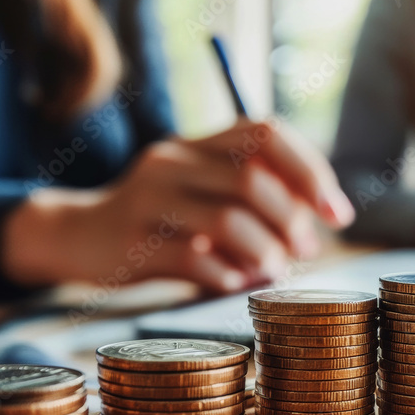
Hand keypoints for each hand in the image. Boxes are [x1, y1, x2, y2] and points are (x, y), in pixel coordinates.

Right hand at [0, 120, 354, 291]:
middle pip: (252, 179)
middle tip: (306, 251)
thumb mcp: (203, 192)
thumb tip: (318, 218)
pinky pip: (195, 260)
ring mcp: (149, 200)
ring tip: (274, 270)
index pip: (266, 132)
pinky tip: (235, 281)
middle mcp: (173, 161)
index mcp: (198, 143)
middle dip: (292, 220)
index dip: (311, 170)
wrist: (77, 234)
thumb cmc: (160, 218)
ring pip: (227, 220)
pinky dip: (228, 276)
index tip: (337, 214)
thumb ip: (254, 196)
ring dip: (265, 252)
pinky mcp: (133, 244)